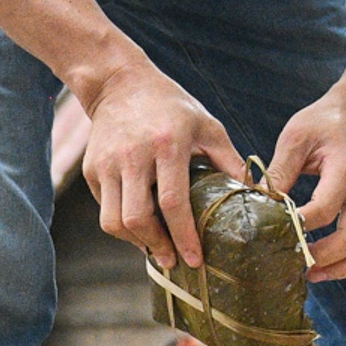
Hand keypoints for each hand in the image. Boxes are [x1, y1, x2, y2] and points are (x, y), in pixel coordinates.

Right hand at [80, 58, 245, 268]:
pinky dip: (122, 224)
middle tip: (173, 261)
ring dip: (136, 241)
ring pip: (113, 221)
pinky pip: (105, 209)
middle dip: (157, 246)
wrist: (119, 83)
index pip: (172, 202)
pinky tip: (140, 226)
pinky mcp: (90, 169)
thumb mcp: (207, 126)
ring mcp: (107, 164)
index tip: (195, 259)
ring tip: (155, 247)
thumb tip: (254, 195)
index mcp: (167, 145)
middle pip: (138, 218)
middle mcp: (133, 156)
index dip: (184, 236)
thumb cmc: (171, 107)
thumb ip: (230, 161)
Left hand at [266, 96, 345, 282]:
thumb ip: (279, 171)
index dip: (301, 225)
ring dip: (343, 268)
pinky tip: (327, 267)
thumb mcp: (294, 137)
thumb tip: (257, 203)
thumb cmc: (321, 125)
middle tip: (295, 262)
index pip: (326, 207)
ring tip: (313, 274)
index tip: (275, 232)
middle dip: (324, 256)